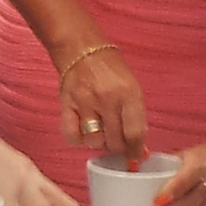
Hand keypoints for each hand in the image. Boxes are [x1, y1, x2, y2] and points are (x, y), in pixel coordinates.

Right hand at [56, 41, 146, 165]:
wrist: (81, 49)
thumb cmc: (110, 70)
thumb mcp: (131, 88)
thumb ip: (135, 118)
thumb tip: (139, 149)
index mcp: (128, 93)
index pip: (135, 133)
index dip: (136, 150)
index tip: (135, 156)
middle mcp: (107, 99)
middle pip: (114, 142)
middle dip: (118, 147)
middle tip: (117, 141)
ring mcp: (85, 102)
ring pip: (94, 141)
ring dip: (98, 142)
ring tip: (100, 132)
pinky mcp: (66, 105)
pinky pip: (72, 136)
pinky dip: (78, 139)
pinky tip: (83, 131)